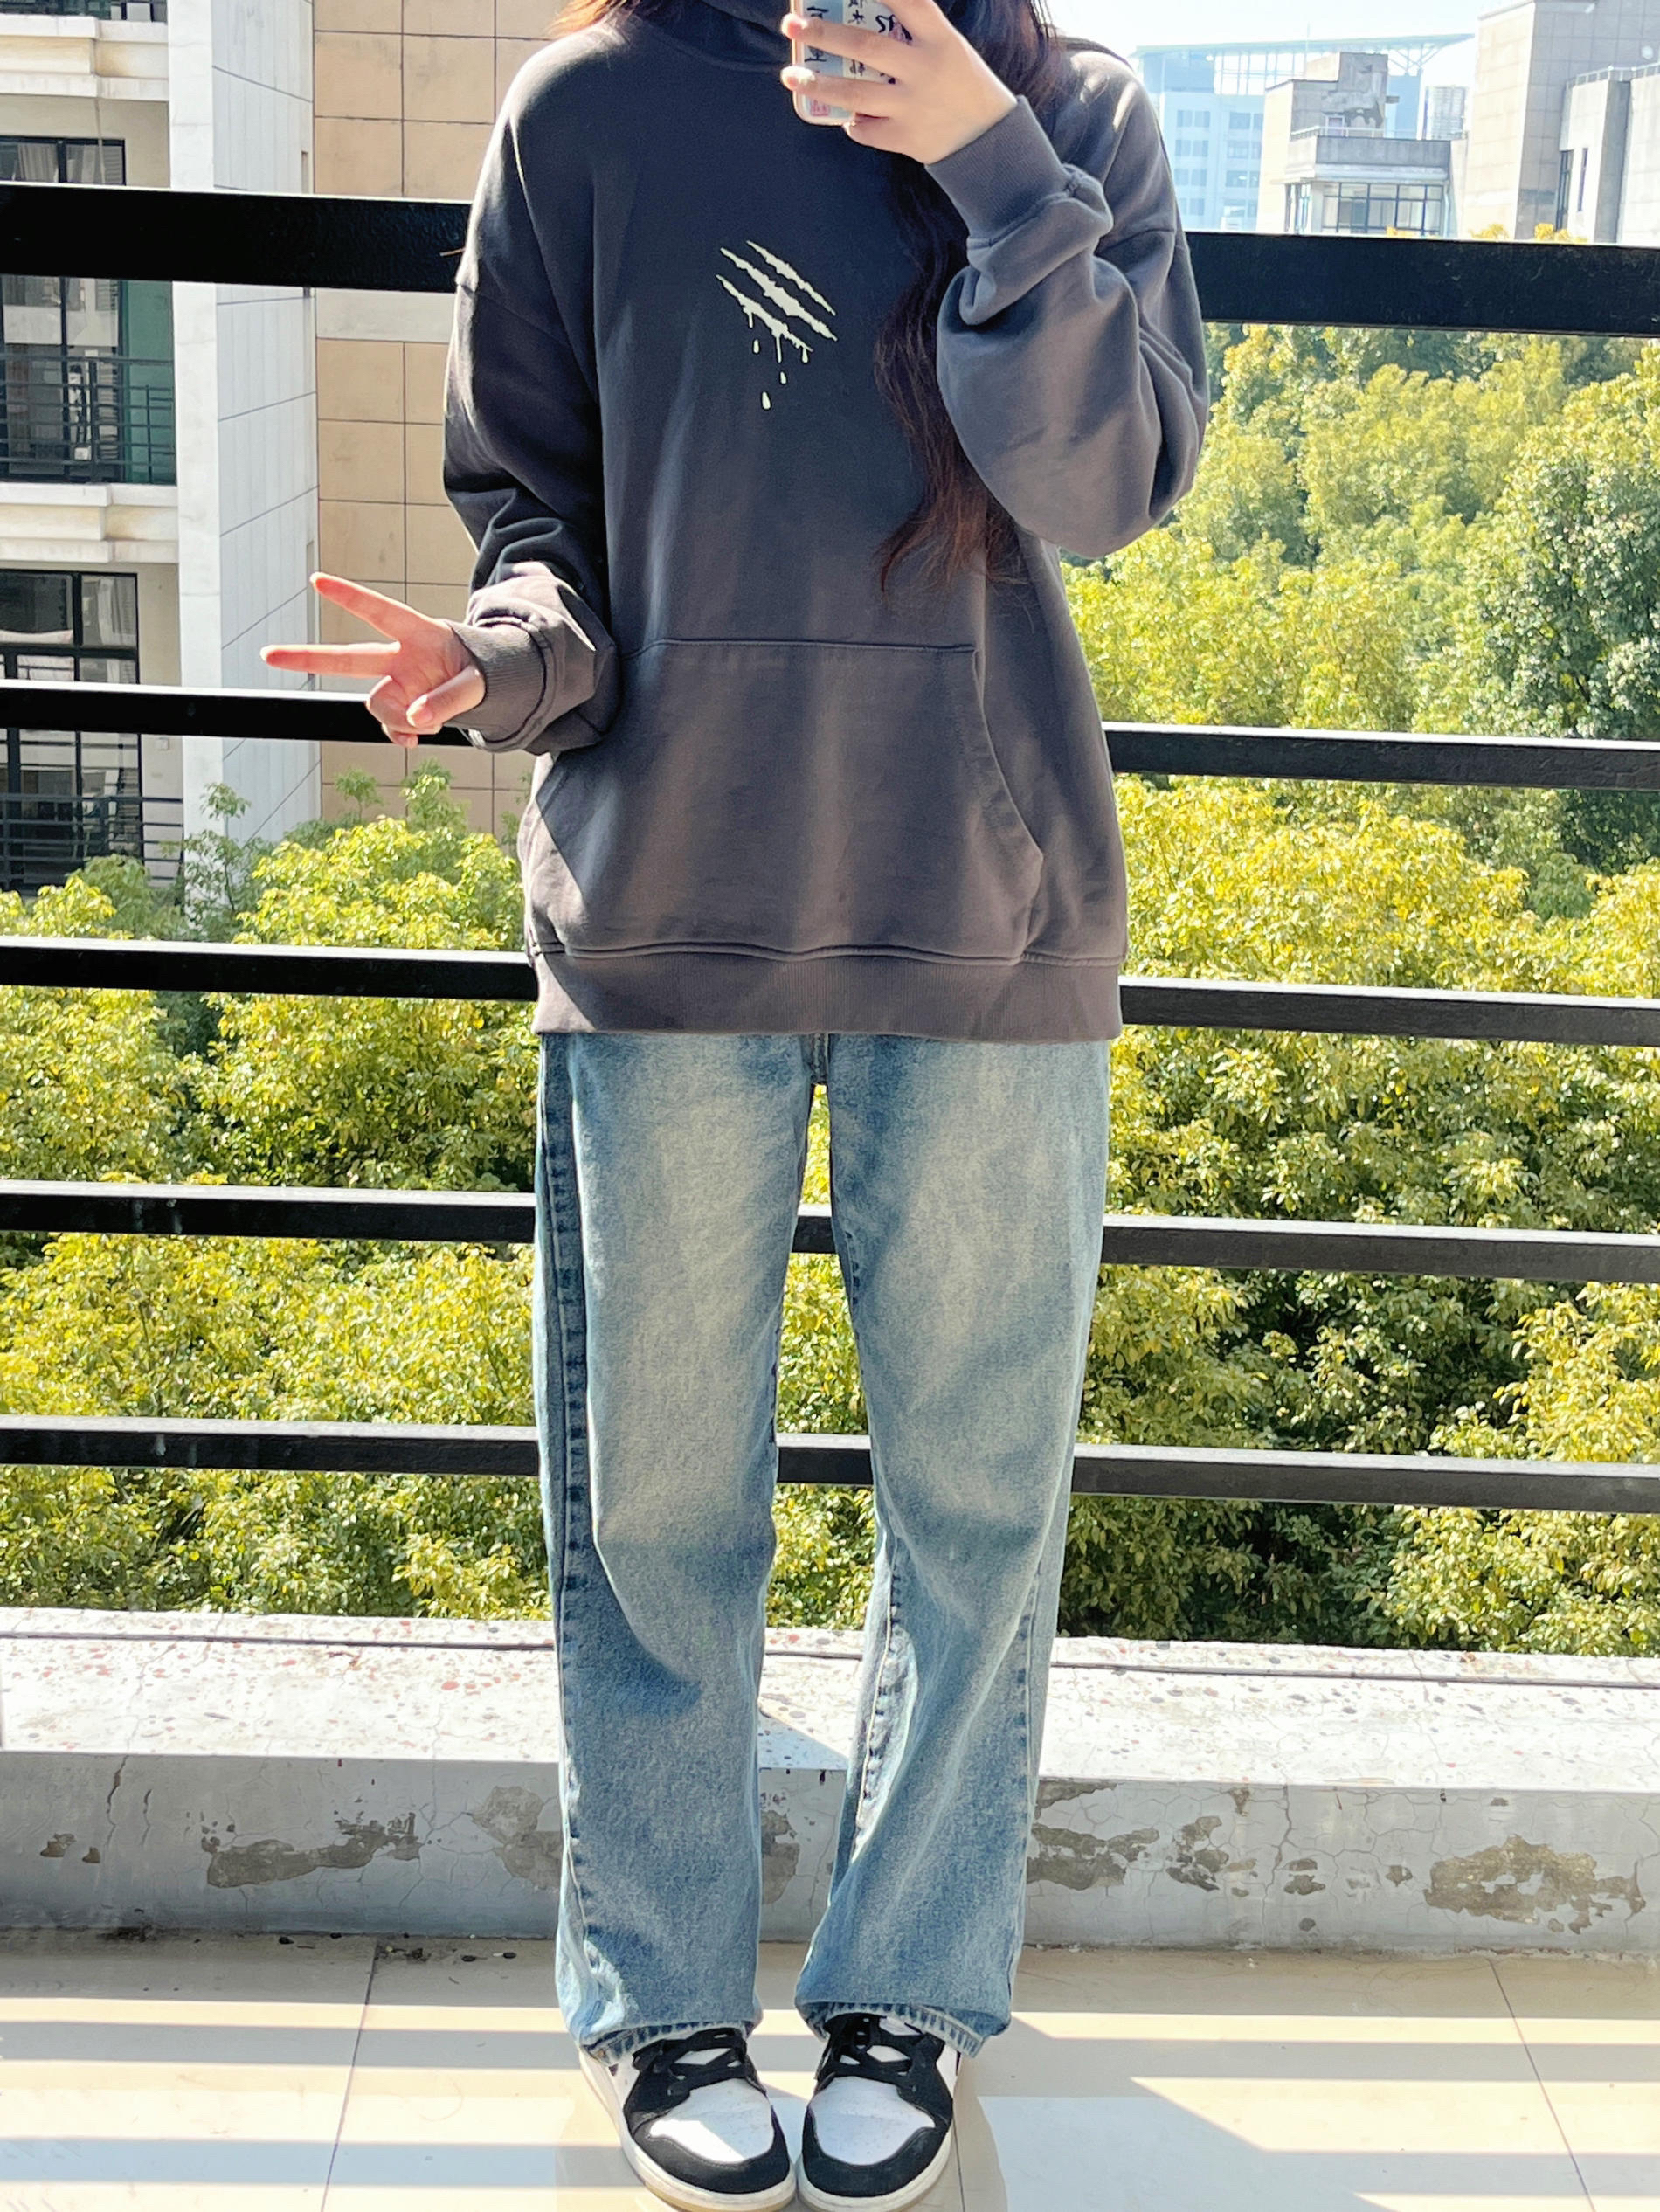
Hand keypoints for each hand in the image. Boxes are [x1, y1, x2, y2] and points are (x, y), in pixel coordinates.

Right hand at [261, 573, 485, 750]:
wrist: (485, 687)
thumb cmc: (481, 671)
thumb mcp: (477, 683)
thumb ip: (449, 699)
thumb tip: (414, 719)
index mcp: (417, 633)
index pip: (379, 612)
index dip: (349, 597)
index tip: (317, 579)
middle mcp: (398, 657)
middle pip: (346, 658)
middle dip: (306, 657)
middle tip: (267, 654)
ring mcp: (395, 683)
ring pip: (378, 705)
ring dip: (401, 718)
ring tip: (432, 719)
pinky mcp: (397, 707)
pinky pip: (388, 726)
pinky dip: (400, 734)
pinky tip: (415, 738)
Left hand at [779, 0, 1015, 162]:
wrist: (988, 138)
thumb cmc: (959, 83)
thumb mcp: (947, 47)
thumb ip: (911, 34)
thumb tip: (856, 21)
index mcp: (939, 38)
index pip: (906, 1)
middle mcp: (924, 69)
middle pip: (866, 46)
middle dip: (824, 33)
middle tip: (791, 23)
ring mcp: (913, 106)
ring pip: (855, 94)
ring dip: (817, 84)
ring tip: (790, 75)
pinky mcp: (906, 138)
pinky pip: (866, 129)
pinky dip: (851, 122)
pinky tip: (843, 117)